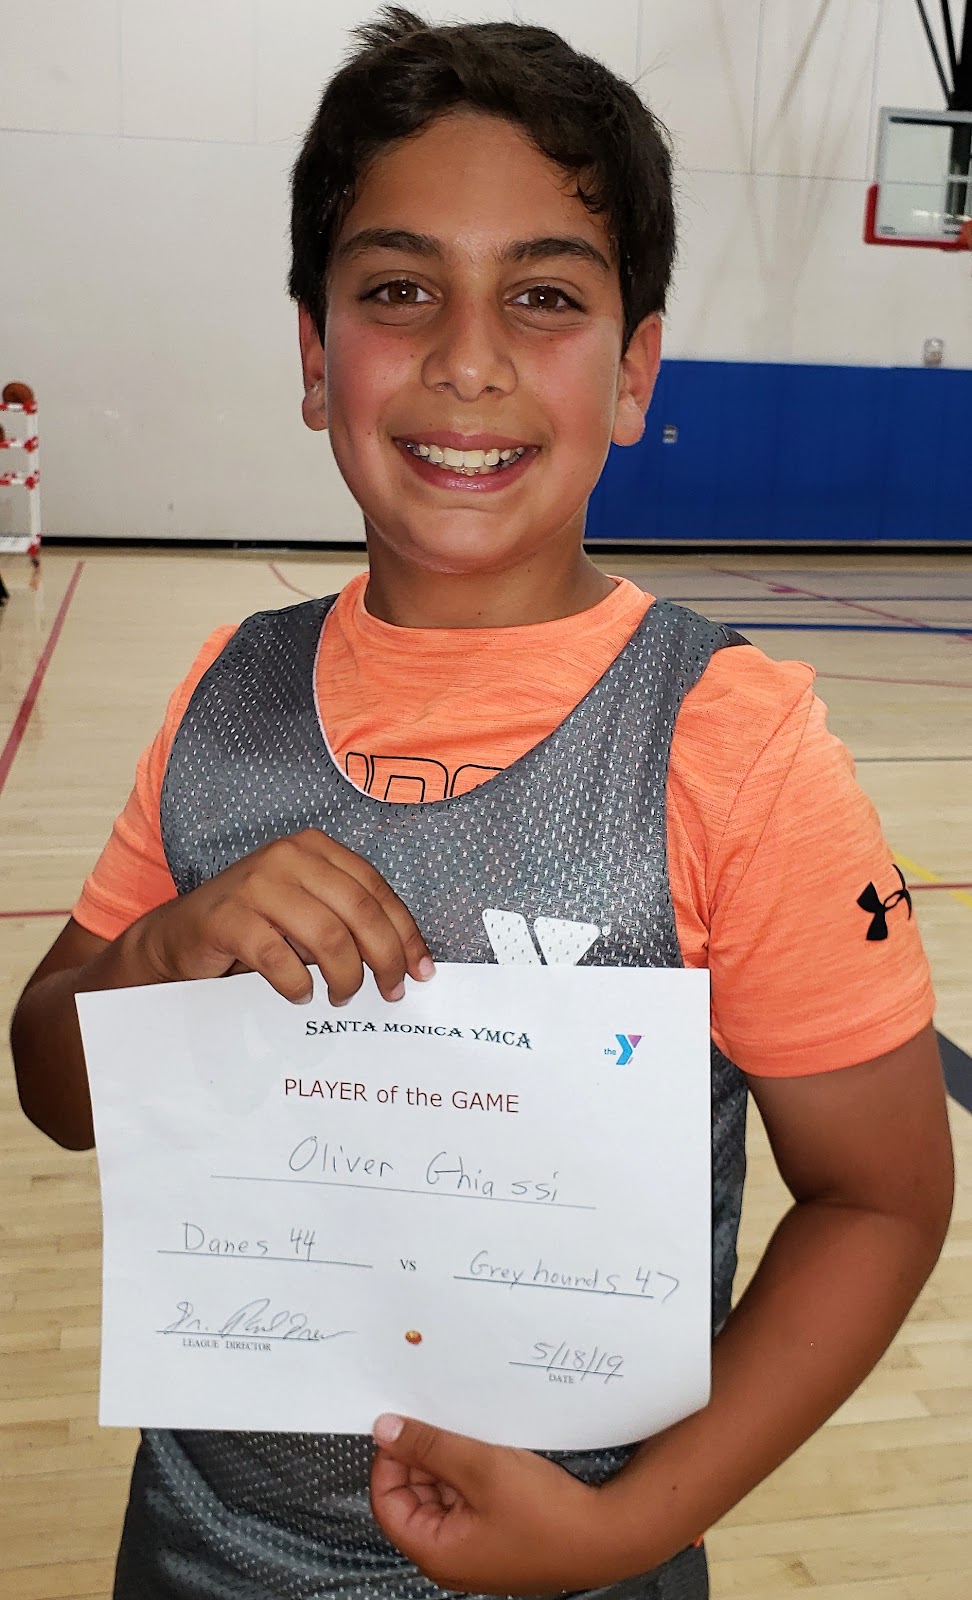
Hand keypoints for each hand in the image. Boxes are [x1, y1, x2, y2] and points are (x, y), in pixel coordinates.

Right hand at [129, 830, 432, 1005]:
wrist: (178, 937)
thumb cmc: (255, 927)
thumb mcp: (307, 912)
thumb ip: (348, 922)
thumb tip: (406, 962)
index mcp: (315, 848)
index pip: (376, 890)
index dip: (405, 934)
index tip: (421, 972)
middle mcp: (288, 856)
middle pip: (359, 913)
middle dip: (384, 959)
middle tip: (389, 993)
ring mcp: (256, 884)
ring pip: (327, 937)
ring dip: (344, 977)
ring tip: (340, 998)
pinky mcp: (229, 918)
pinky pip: (280, 959)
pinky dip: (298, 985)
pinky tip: (300, 996)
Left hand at [369, 1413, 610, 1594]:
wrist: (607, 1536)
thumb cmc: (546, 1514)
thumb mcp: (480, 1467)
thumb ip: (429, 1447)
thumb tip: (385, 1430)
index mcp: (435, 1551)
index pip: (386, 1502)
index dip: (390, 1459)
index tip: (402, 1424)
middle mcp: (450, 1559)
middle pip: (413, 1499)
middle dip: (422, 1459)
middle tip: (437, 1421)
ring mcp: (475, 1551)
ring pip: (442, 1498)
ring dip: (448, 1464)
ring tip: (467, 1434)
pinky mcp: (497, 1539)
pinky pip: (468, 1503)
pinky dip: (470, 1476)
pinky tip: (486, 1451)